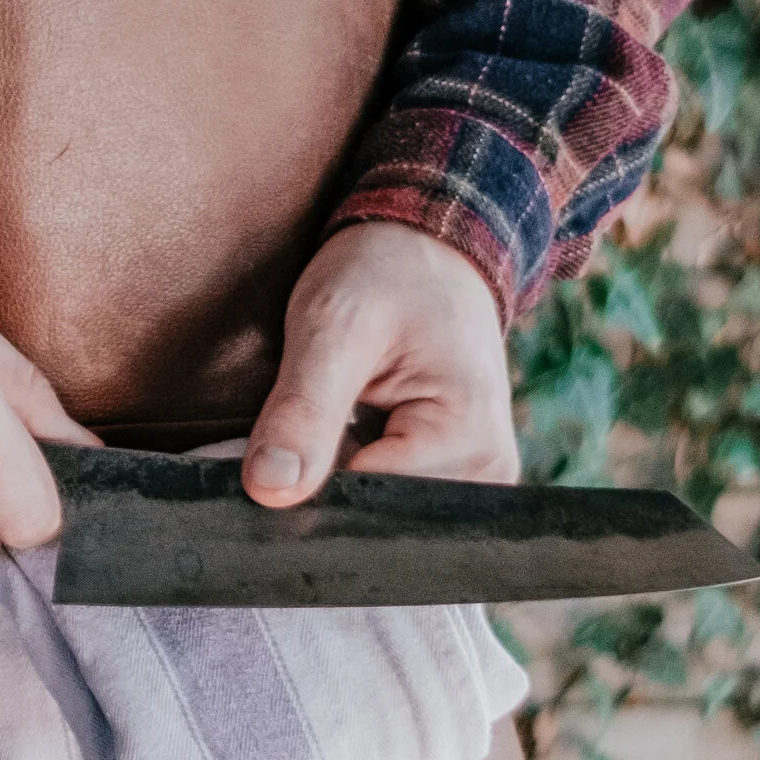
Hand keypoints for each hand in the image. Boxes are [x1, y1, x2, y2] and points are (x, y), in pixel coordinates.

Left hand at [242, 225, 517, 505]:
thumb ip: (304, 411)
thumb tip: (270, 490)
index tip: (287, 438)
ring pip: (379, 508)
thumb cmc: (385, 272)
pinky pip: (391, 493)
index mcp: (471, 441)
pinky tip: (352, 428)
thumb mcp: (332, 327)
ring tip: (340, 412)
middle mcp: (488, 474)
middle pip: (378, 513)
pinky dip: (356, 467)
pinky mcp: (457, 473)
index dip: (311, 479)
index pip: (367, 505)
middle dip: (327, 478)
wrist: (426, 246)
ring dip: (340, 472)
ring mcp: (477, 478)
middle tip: (313, 413)